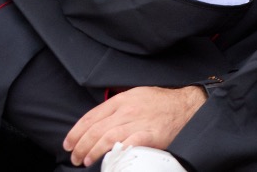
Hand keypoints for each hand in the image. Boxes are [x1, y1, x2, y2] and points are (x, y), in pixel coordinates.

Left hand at [62, 84, 204, 166]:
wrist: (187, 105)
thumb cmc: (161, 102)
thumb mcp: (136, 95)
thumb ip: (116, 106)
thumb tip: (95, 123)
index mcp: (122, 100)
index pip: (91, 117)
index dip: (76, 132)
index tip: (68, 144)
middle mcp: (128, 110)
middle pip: (96, 130)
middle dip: (81, 146)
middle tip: (74, 157)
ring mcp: (139, 122)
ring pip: (107, 137)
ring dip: (92, 151)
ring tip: (85, 161)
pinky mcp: (151, 135)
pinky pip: (129, 144)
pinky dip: (116, 152)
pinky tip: (108, 159)